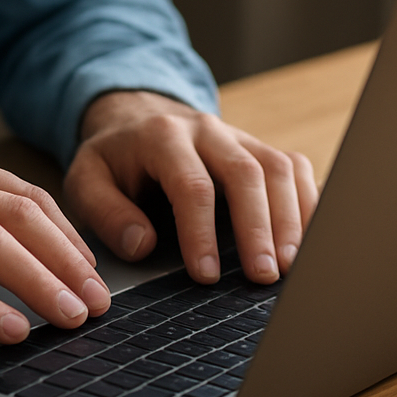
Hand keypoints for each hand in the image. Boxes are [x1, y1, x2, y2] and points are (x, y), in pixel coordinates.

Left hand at [64, 91, 317, 285]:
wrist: (136, 119)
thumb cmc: (114, 161)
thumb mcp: (86, 180)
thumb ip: (106, 212)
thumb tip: (142, 245)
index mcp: (161, 136)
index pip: (191, 185)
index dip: (202, 232)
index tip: (207, 274)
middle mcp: (207, 130)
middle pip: (246, 174)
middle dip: (259, 228)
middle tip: (263, 277)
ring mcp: (239, 136)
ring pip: (278, 169)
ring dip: (290, 220)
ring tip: (291, 267)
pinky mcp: (260, 148)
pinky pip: (296, 168)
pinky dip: (308, 203)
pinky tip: (310, 242)